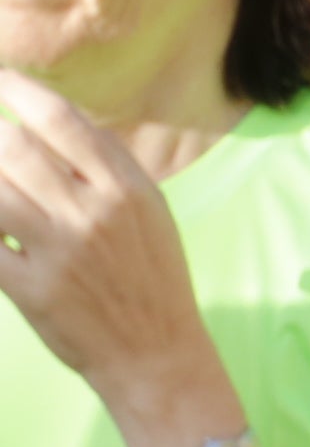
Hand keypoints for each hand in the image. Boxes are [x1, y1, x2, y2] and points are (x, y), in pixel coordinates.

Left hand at [0, 71, 231, 433]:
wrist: (158, 356)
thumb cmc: (152, 281)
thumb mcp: (151, 214)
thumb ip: (109, 166)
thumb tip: (54, 119)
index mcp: (127, 189)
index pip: (62, 120)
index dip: (17, 90)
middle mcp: (95, 213)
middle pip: (14, 147)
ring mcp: (61, 251)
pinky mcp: (31, 288)